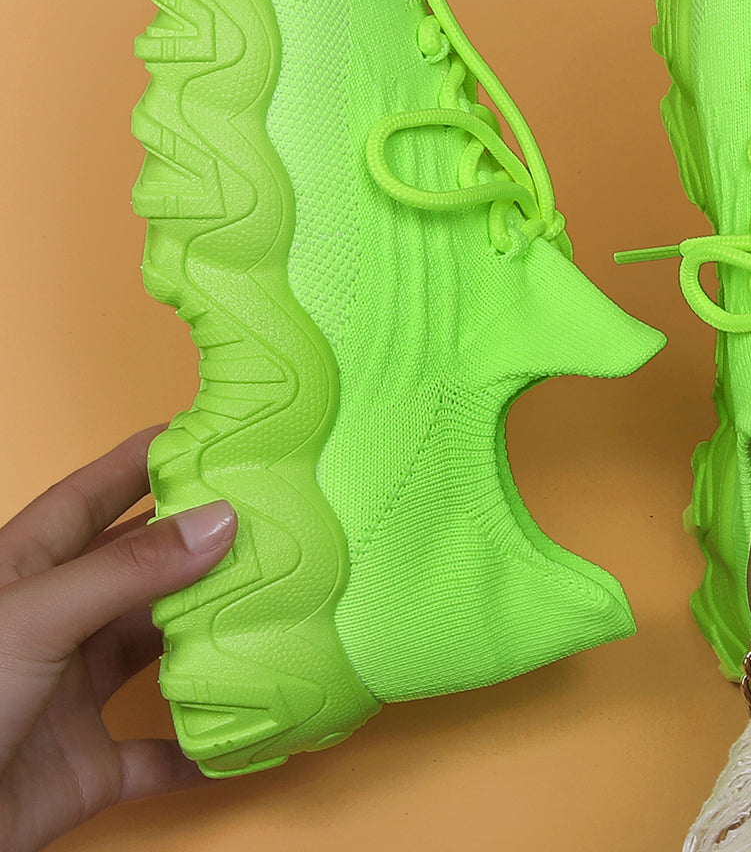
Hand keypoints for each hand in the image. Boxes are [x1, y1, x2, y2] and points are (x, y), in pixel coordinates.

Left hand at [0, 426, 236, 851]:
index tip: (200, 432)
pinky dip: (202, 748)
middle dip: (199, 548)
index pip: (89, 497)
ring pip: (158, 655)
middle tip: (267, 519)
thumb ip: (128, 570)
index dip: (139, 462)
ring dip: (212, 640)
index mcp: (25, 575)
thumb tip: (219, 520)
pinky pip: (159, 755)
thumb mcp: (36, 618)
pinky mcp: (87, 768)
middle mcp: (54, 628)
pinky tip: (250, 733)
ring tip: (276, 607)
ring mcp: (70, 697)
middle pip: (140, 574)